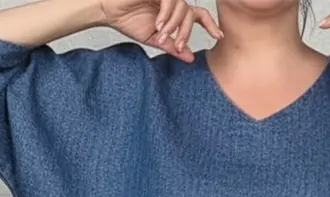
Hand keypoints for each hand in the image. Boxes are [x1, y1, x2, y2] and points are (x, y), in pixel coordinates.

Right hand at [99, 0, 222, 59]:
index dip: (210, 24)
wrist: (110, 11)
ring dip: (174, 25)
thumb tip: (190, 58)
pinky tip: (158, 24)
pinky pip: (171, 1)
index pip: (197, 15)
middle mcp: (172, 1)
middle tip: (178, 46)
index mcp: (174, 12)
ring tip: (161, 34)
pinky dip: (167, 15)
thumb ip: (173, 47)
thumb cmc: (129, 21)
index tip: (219, 37)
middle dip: (186, 32)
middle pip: (191, 14)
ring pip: (182, 8)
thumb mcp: (155, 39)